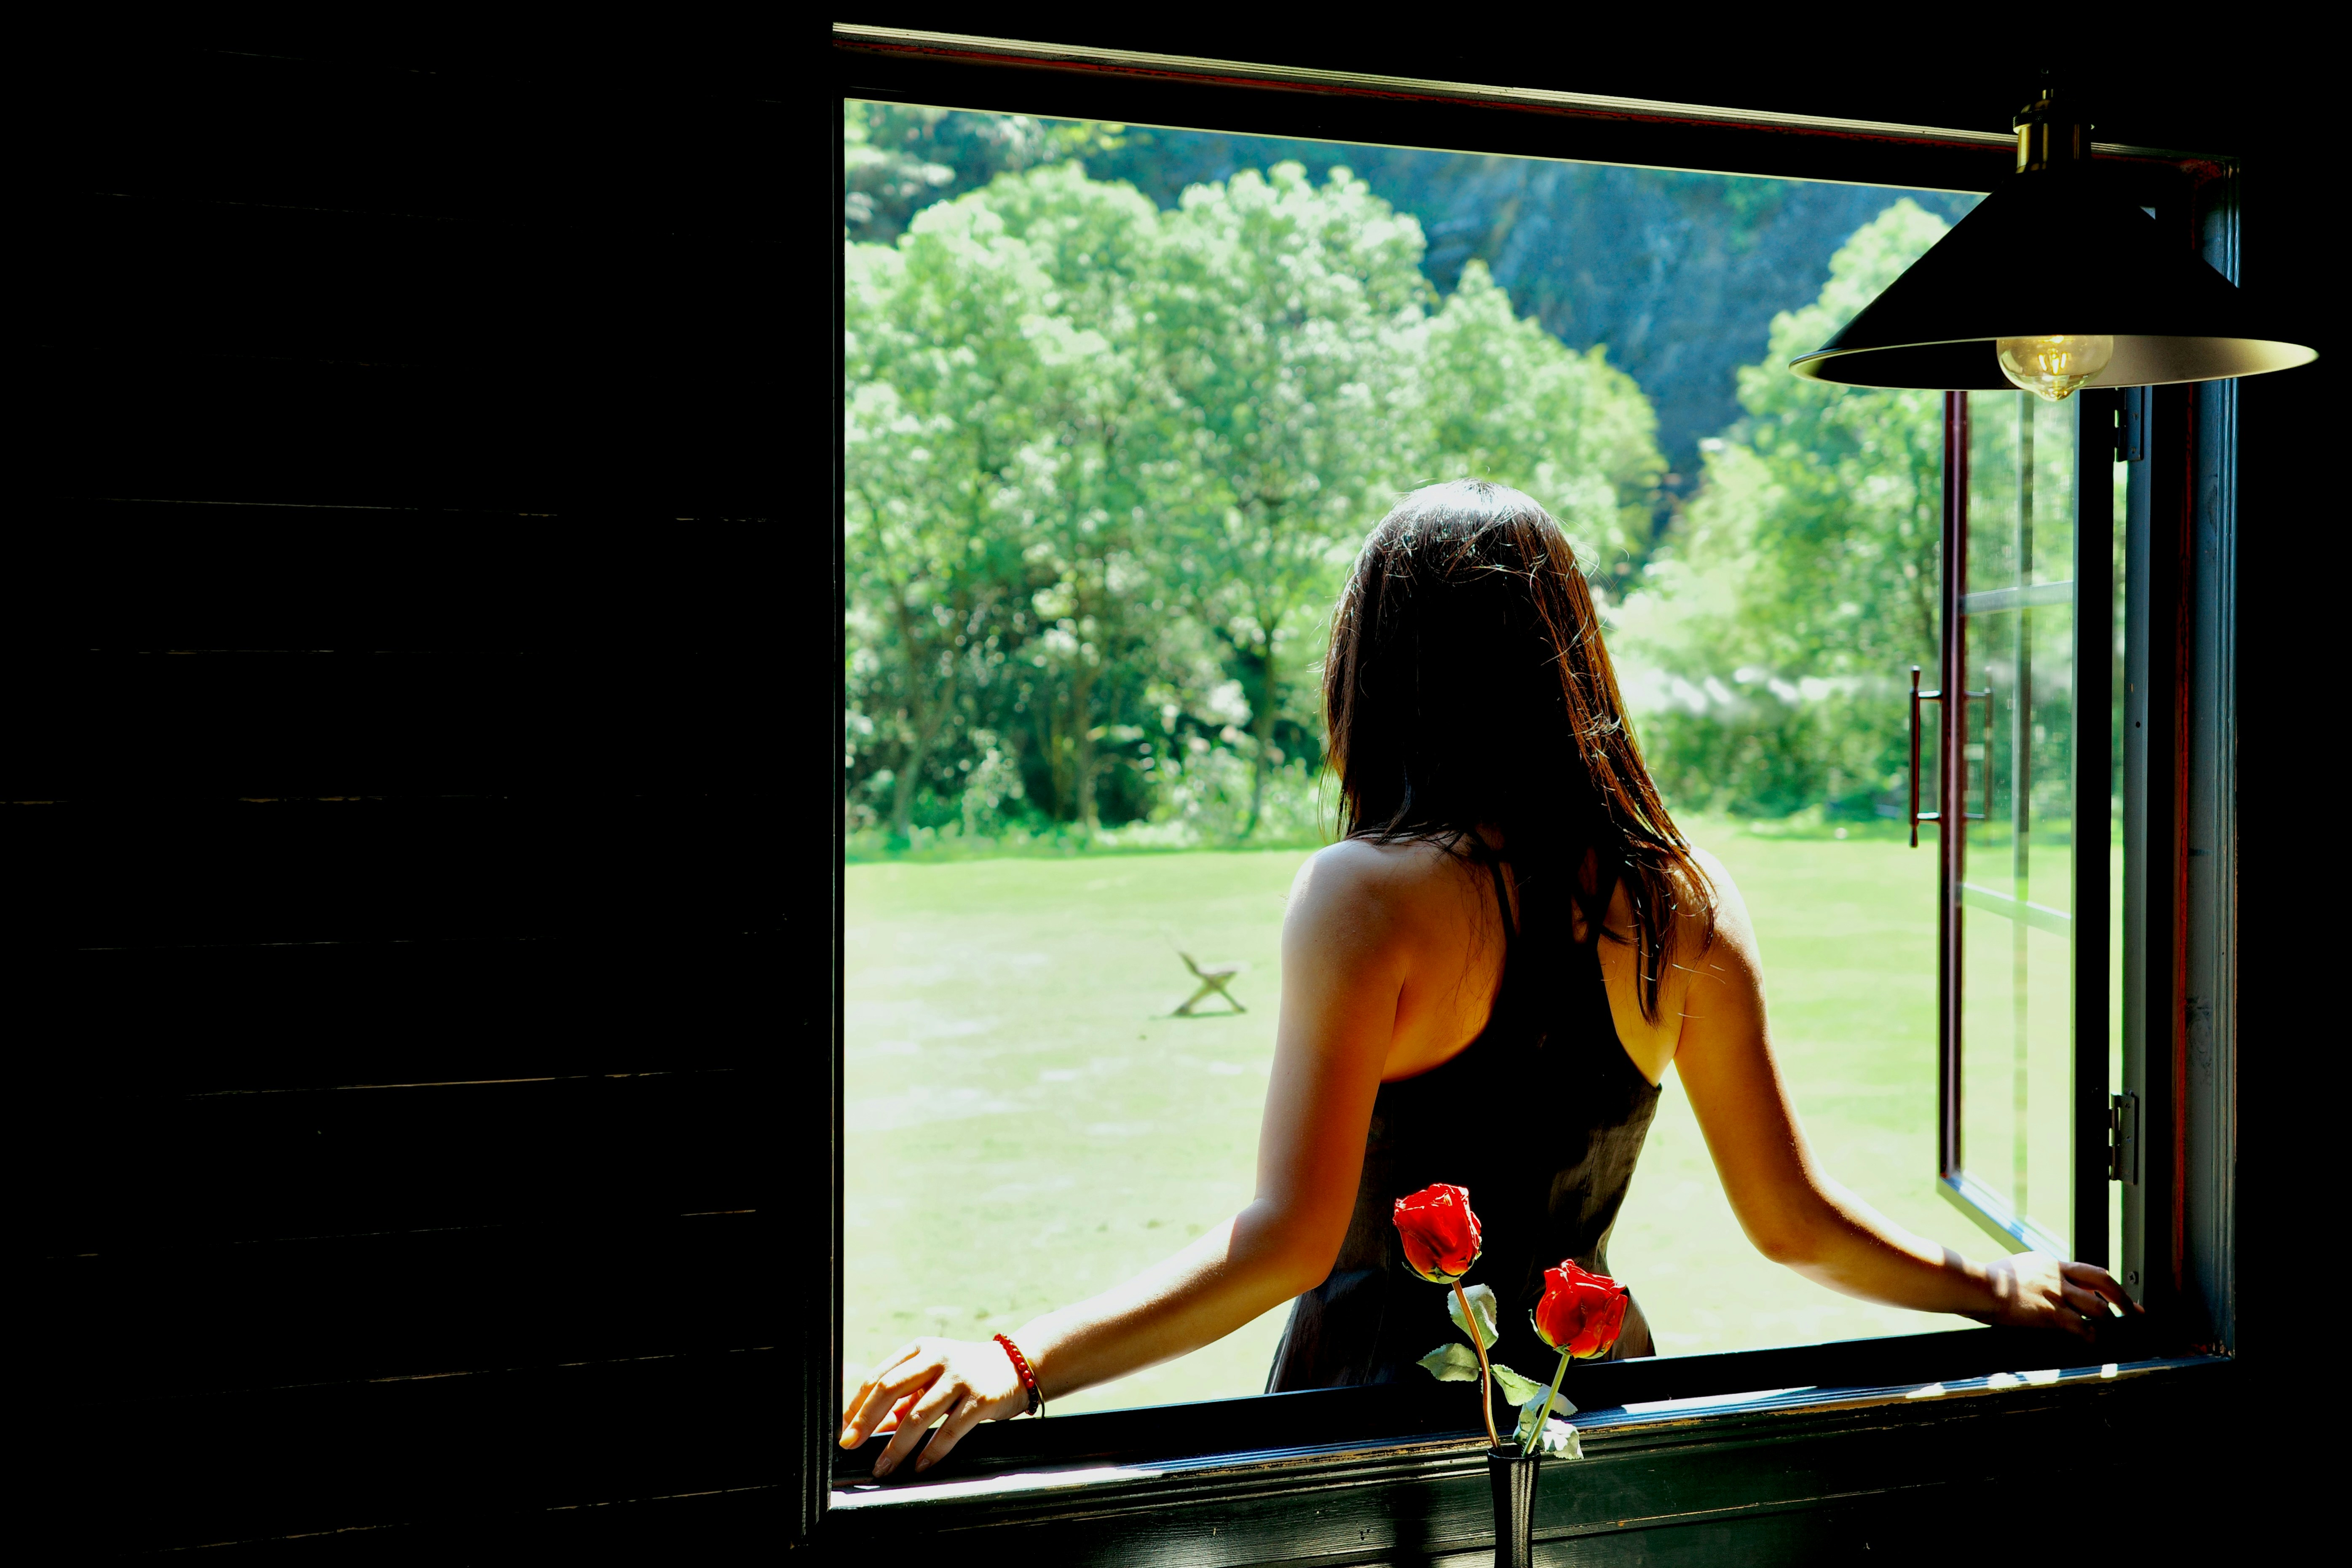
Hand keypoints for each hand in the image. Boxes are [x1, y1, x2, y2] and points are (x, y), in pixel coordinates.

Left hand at [838, 1337, 1030, 1477]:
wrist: (1018, 1365)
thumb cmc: (966, 1374)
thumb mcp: (934, 1376)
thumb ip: (905, 1397)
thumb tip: (873, 1427)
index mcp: (920, 1349)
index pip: (879, 1377)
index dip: (857, 1405)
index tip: (845, 1430)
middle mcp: (938, 1358)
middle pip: (890, 1389)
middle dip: (866, 1422)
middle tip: (851, 1445)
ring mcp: (959, 1378)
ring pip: (917, 1416)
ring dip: (896, 1446)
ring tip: (883, 1467)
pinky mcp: (980, 1399)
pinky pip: (949, 1431)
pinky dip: (931, 1452)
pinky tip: (920, 1466)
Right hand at [1971, 1253, 2139, 1340]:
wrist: (1978, 1285)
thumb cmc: (1984, 1281)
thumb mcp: (2014, 1270)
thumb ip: (2031, 1277)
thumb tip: (2031, 1287)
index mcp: (2049, 1263)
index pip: (2088, 1271)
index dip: (2108, 1285)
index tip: (2119, 1295)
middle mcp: (2058, 1275)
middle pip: (2103, 1282)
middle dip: (2123, 1299)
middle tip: (2136, 1312)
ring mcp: (2057, 1294)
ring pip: (2098, 1308)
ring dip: (2108, 1323)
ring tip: (2113, 1335)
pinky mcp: (2052, 1314)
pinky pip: (2082, 1328)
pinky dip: (2093, 1338)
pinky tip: (2095, 1345)